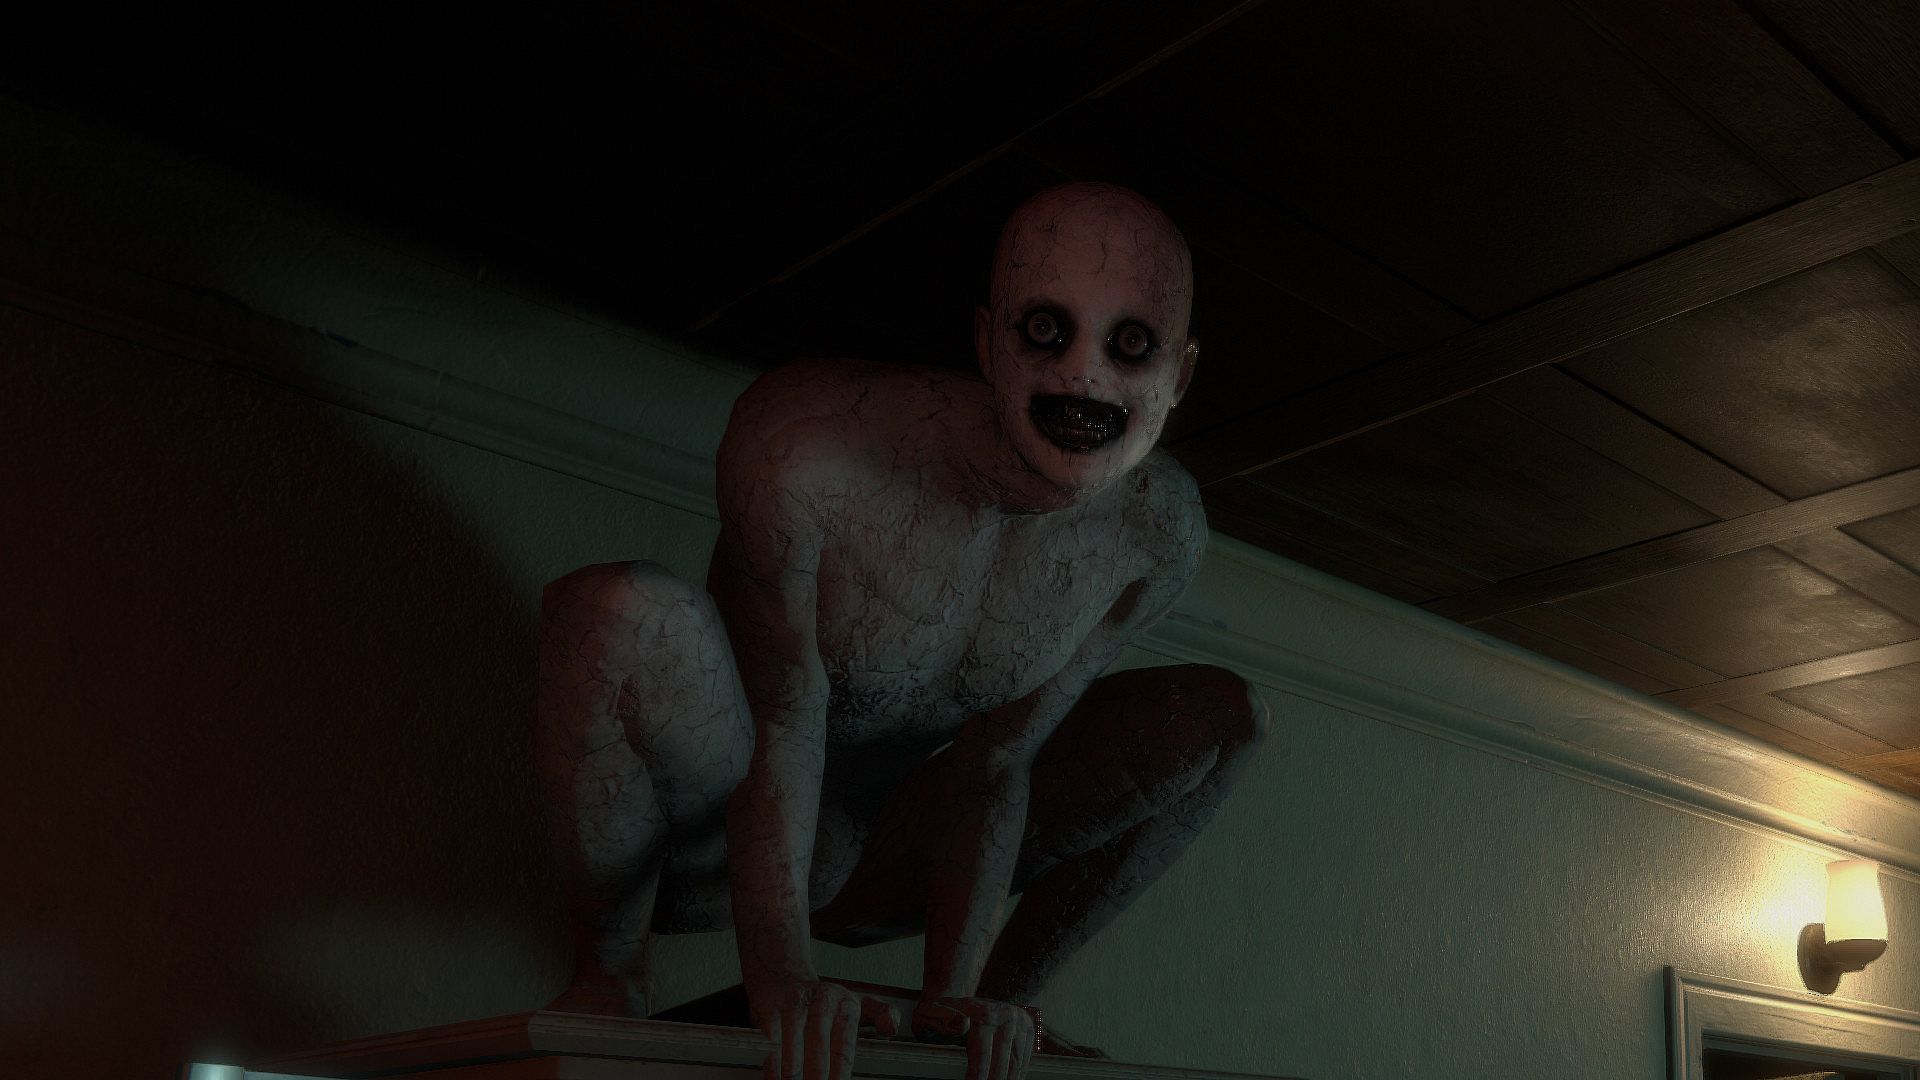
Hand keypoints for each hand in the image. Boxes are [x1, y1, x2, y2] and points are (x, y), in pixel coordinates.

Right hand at [752, 978, 902, 1079]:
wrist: (783, 970)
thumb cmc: (821, 997)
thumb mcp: (857, 1000)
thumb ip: (881, 1014)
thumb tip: (892, 1028)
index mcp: (845, 1005)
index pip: (844, 1046)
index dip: (840, 1072)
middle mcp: (821, 1002)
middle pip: (818, 1046)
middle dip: (817, 1074)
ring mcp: (793, 1004)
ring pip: (792, 1043)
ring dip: (792, 1071)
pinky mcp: (768, 1006)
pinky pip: (770, 1038)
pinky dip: (772, 1059)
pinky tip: (775, 1074)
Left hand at [913, 996, 1034, 1079]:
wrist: (957, 998)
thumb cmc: (940, 1014)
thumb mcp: (931, 1014)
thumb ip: (943, 1021)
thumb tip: (962, 1023)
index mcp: (981, 1012)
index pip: (982, 1054)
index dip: (976, 1077)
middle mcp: (1004, 1015)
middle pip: (1001, 1062)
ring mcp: (1018, 1021)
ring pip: (1015, 1063)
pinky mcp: (1026, 1028)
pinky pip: (1024, 1059)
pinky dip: (1016, 1075)